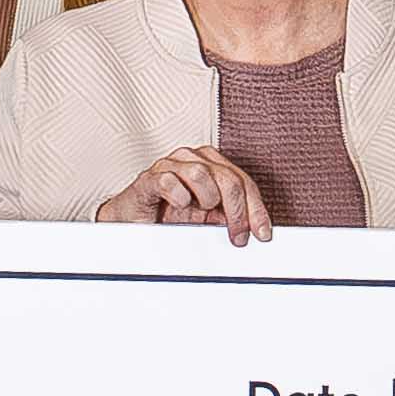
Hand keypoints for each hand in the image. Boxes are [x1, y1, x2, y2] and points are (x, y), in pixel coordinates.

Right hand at [111, 144, 277, 243]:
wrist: (132, 220)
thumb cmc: (168, 215)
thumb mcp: (208, 218)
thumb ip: (230, 216)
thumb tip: (256, 229)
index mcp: (211, 164)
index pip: (243, 181)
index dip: (256, 208)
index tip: (261, 232)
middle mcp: (192, 159)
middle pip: (227, 177)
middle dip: (237, 211)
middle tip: (237, 236)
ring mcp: (170, 165)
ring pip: (200, 173)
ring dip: (207, 198)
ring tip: (199, 211)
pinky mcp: (149, 178)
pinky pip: (169, 180)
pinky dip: (179, 196)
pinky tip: (180, 205)